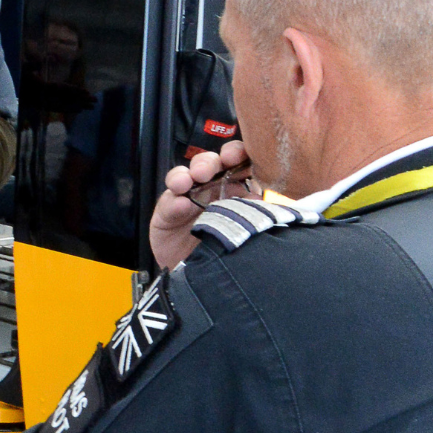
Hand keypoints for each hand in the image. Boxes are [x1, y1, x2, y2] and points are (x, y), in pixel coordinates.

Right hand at [148, 140, 251, 268]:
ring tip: (192, 180)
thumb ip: (256, 213)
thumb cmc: (228, 251)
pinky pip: (169, 200)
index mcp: (235, 188)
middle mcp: (211, 189)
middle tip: (215, 167)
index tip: (241, 156)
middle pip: (211, 163)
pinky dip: (175, 200)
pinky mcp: (168, 211)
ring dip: (190, 172)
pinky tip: (181, 203)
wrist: (203, 279)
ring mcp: (188, 197)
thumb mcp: (248, 230)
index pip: (238, 162)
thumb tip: (264, 201)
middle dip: (212, 160)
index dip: (238, 153)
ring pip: (186, 174)